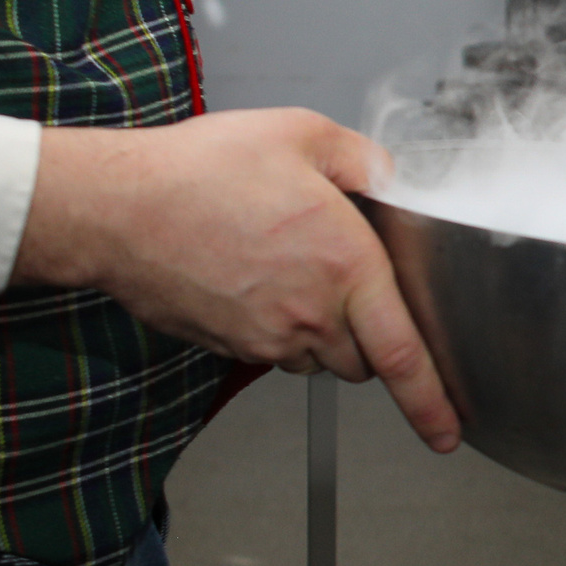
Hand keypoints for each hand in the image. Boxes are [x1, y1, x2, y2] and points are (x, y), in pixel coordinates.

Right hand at [21, 110, 460, 450]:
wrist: (115, 208)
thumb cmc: (199, 171)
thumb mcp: (299, 136)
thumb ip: (362, 160)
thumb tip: (390, 176)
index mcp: (346, 267)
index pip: (403, 354)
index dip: (432, 401)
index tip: (449, 430)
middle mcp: (312, 314)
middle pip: (365, 359)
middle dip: (369, 334)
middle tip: (342, 281)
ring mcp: (269, 338)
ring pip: (319, 357)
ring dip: (321, 331)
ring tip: (288, 269)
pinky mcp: (233, 347)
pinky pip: (274, 351)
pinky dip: (278, 327)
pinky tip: (255, 279)